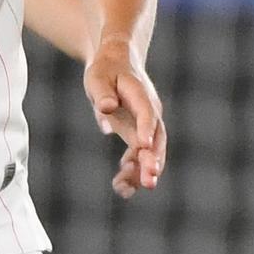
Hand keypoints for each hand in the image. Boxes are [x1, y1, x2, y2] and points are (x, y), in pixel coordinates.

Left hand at [85, 40, 164, 193]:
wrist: (116, 63)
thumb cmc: (105, 70)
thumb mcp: (97, 77)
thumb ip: (102, 93)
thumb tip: (107, 108)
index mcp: (140, 94)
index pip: (147, 112)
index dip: (146, 128)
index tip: (143, 146)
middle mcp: (149, 112)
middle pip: (155, 138)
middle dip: (152, 161)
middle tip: (149, 182)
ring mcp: (146, 125)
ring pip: (149, 152)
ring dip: (141, 171)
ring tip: (124, 190)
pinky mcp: (138, 134)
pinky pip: (138, 155)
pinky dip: (131, 170)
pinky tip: (121, 187)